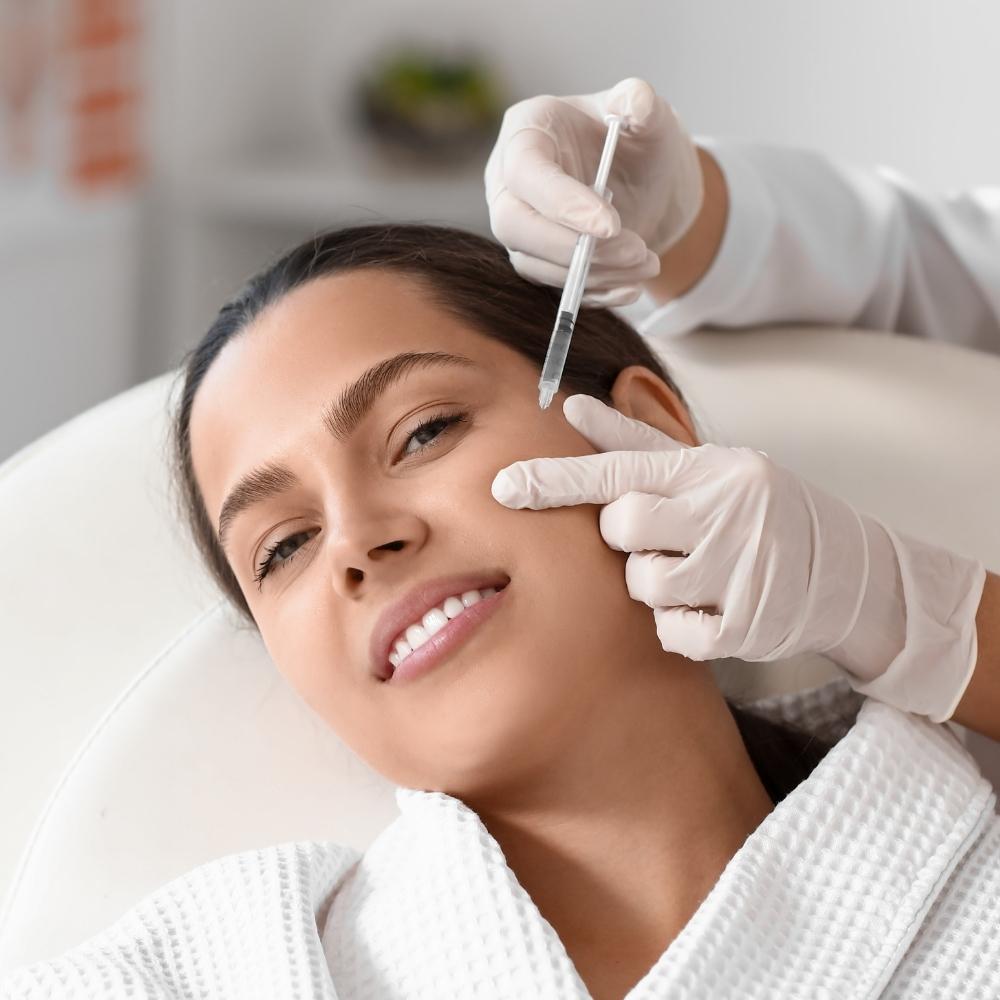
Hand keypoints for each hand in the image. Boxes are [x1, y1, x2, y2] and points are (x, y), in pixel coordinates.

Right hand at [484, 77, 703, 307]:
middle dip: (572, 246)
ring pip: (535, 263)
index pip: (526, 171)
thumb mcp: (648, 116)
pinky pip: (554, 288)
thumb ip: (642, 103)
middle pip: (514, 224)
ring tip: (647, 262)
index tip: (610, 225)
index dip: (562, 202)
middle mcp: (509, 181)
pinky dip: (594, 293)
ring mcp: (519, 225)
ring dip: (593, 273)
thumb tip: (635, 102)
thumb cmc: (638, 139)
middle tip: (634, 250)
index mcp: (527, 131)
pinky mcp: (536, 260)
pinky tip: (632, 285)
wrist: (647, 182)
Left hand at [490, 394, 985, 722]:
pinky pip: (672, 631)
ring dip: (659, 584)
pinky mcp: (748, 625)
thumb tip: (575, 407)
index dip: (555, 480)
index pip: (618, 470)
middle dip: (632, 539)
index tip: (500, 487)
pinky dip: (683, 625)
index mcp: (708, 470)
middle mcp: (725, 512)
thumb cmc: (762, 510)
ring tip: (701, 572)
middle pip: (623, 530)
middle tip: (669, 537)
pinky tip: (715, 606)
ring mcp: (739, 569)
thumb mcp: (709, 467)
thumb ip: (637, 443)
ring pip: (643, 585)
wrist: (853, 572)